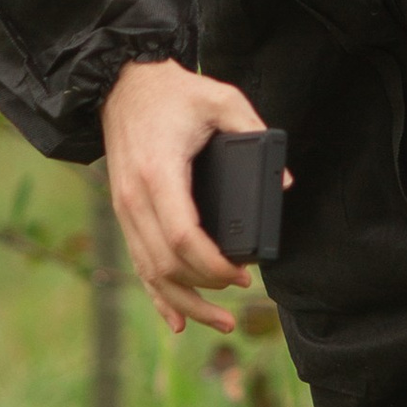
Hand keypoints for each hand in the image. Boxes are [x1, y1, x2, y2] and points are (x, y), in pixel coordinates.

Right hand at [101, 57, 277, 336]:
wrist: (122, 84)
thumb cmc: (174, 92)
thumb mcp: (220, 98)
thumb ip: (254, 131)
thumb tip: (283, 182)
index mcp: (159, 173)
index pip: (182, 237)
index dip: (213, 265)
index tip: (243, 275)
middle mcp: (134, 199)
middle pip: (166, 263)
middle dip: (207, 286)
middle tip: (243, 288)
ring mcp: (124, 210)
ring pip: (151, 272)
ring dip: (186, 303)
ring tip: (222, 321)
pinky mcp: (124, 214)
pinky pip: (139, 265)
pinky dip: (158, 297)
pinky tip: (176, 322)